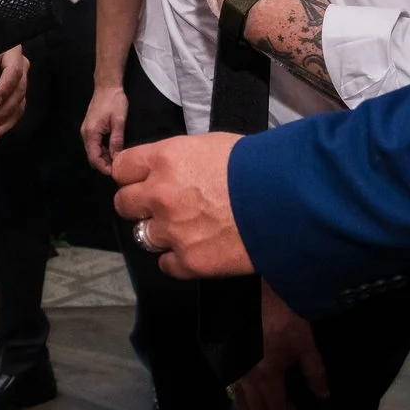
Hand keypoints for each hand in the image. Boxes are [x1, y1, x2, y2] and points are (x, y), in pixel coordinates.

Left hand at [0, 45, 29, 141]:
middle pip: (19, 89)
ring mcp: (19, 81)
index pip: (14, 70)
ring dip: (5, 121)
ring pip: (19, 103)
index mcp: (11, 51)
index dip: (5, 87)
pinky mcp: (15, 94)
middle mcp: (20, 65)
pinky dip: (5, 124)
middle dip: (5, 109)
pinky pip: (15, 111)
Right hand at [83, 80, 129, 175]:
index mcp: (91, 133)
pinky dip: (103, 150)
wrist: (107, 86)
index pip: (94, 157)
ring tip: (119, 161)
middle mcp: (85, 134)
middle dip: (104, 164)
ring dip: (104, 157)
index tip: (116, 173)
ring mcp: (87, 131)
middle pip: (92, 156)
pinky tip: (114, 150)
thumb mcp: (119, 121)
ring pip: (94, 151)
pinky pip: (95, 144)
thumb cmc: (114, 101)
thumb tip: (117, 157)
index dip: (104, 168)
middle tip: (119, 168)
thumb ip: (116, 140)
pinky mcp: (91, 128)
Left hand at [113, 132, 253, 277]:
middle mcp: (160, 195)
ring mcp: (172, 231)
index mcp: (165, 159)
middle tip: (160, 206)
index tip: (139, 180)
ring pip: (143, 236)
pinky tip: (196, 248)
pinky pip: (165, 264)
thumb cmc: (258, 167)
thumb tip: (169, 168)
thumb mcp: (212, 145)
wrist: (287, 202)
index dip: (131, 175)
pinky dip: (177, 259)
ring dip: (159, 233)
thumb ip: (179, 159)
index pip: (122, 168)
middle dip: (139, 205)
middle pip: (124, 204)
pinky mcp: (188, 261)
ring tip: (185, 228)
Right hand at [230, 283, 329, 409]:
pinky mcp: (230, 356)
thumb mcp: (305, 343)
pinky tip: (239, 402)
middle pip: (258, 408)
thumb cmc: (285, 313)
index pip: (279, 405)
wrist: (256, 288)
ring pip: (241, 399)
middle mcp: (247, 376)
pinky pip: (232, 385)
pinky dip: (237, 398)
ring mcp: (235, 367)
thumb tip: (323, 396)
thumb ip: (315, 372)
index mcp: (267, 375)